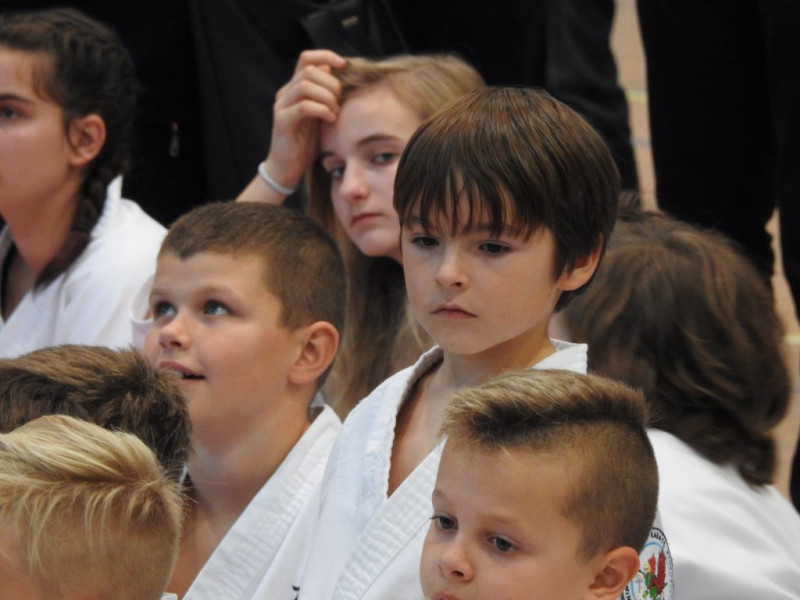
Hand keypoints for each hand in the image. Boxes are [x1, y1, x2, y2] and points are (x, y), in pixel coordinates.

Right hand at [264, 49, 346, 190]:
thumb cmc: (306, 142)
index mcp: (294, 88)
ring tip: (335, 113)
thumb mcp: (320, 114)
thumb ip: (326, 94)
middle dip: (331, 84)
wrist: (287, 167)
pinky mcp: (282, 121)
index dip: (326, 56)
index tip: (343, 65)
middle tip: (340, 102)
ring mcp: (282, 106)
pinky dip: (322, 110)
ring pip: (306, 86)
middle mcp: (285, 92)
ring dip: (328, 98)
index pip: (307, 58)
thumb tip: (335, 72)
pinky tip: (330, 119)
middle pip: (310, 70)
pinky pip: (304, 106)